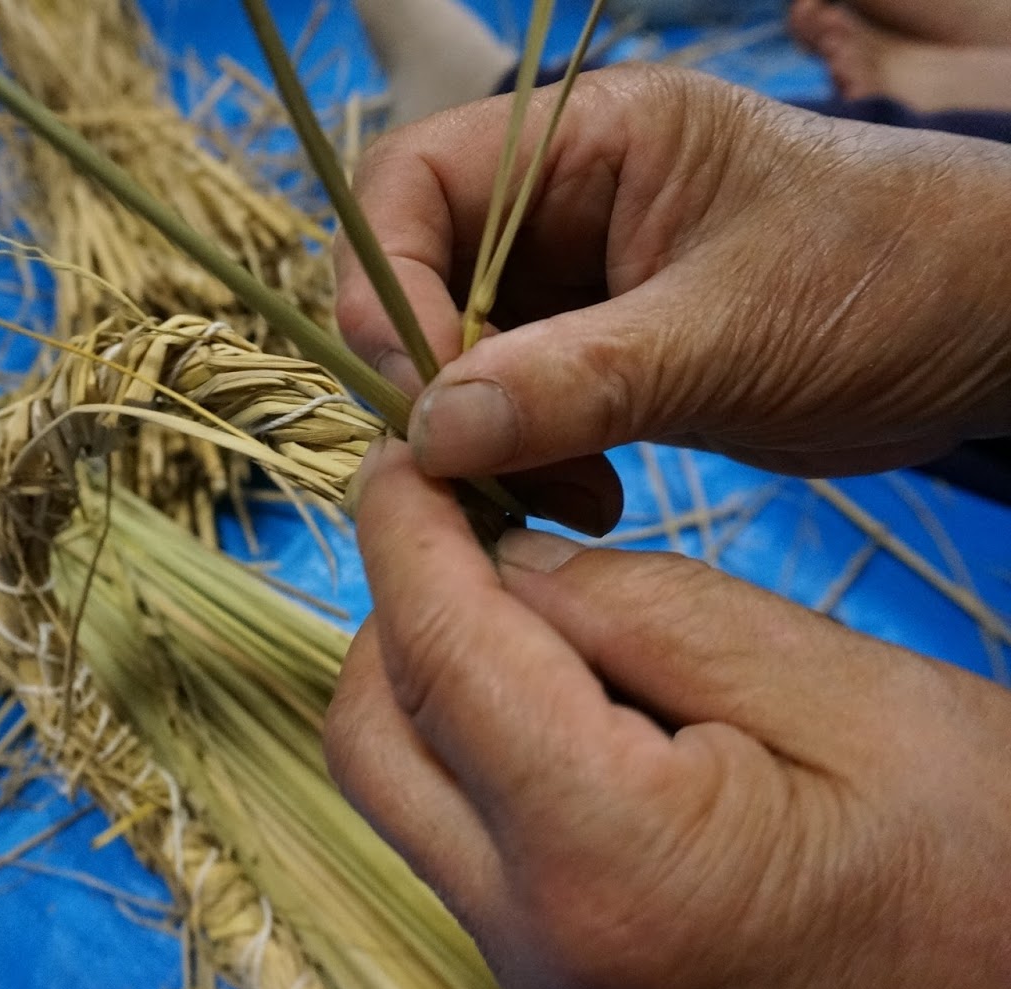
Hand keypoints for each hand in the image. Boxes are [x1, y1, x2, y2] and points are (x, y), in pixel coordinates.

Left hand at [327, 440, 1010, 988]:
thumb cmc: (998, 884)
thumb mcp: (853, 702)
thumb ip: (655, 615)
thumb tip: (508, 561)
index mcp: (613, 862)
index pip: (440, 656)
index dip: (404, 532)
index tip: (403, 456)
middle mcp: (539, 942)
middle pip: (374, 736)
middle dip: (400, 611)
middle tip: (475, 527)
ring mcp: (540, 984)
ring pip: (403, 794)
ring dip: (435, 681)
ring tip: (544, 614)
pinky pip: (462, 848)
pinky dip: (478, 754)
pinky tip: (571, 706)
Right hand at [334, 66, 1010, 495]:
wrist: (991, 332)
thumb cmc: (888, 280)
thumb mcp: (729, 330)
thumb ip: (574, 379)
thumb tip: (429, 433)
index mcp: (587, 139)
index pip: (413, 184)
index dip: (389, 285)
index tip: (422, 395)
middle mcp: (561, 202)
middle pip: (415, 274)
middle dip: (428, 377)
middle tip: (469, 466)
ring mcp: (576, 282)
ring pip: (456, 355)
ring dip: (478, 438)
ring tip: (555, 496)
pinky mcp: (597, 355)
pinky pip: (512, 407)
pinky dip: (523, 463)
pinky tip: (585, 497)